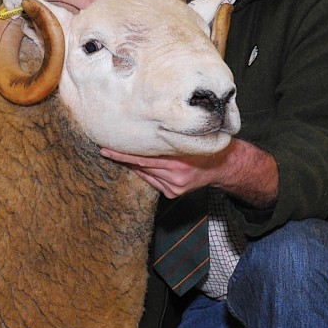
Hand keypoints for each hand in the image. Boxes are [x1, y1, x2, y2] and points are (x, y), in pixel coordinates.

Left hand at [102, 138, 279, 206]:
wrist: (222, 165)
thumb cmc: (202, 146)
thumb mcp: (186, 139)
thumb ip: (166, 139)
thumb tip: (139, 134)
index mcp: (177, 160)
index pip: (142, 158)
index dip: (122, 155)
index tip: (105, 150)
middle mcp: (175, 176)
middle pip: (141, 167)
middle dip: (125, 159)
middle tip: (107, 150)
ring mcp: (174, 187)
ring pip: (145, 175)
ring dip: (136, 166)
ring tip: (128, 155)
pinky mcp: (173, 193)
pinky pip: (153, 182)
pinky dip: (147, 173)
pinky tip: (149, 166)